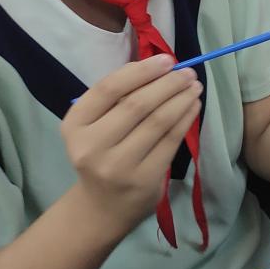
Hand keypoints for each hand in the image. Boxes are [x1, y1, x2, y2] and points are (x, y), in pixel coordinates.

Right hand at [62, 55, 201, 234]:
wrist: (101, 208)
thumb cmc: (102, 155)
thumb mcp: (95, 127)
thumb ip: (118, 99)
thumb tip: (161, 67)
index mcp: (75, 125)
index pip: (109, 88)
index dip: (141, 71)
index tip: (166, 60)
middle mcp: (91, 146)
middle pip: (137, 104)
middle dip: (168, 83)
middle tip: (187, 72)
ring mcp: (118, 166)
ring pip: (158, 121)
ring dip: (181, 98)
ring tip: (194, 86)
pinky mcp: (143, 179)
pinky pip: (171, 140)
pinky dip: (186, 118)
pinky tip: (193, 106)